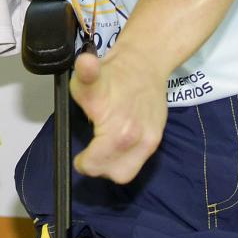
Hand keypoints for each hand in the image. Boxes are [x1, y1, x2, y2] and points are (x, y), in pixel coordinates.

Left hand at [69, 48, 166, 183]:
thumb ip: (84, 74)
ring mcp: (150, 139)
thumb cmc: (111, 74)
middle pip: (116, 174)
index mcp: (118, 129)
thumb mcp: (89, 74)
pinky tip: (116, 144)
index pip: (97, 164)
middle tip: (90, 155)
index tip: (80, 156)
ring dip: (113, 165)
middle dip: (99, 168)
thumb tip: (85, 63)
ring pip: (129, 172)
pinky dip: (125, 157)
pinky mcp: (158, 138)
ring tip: (103, 149)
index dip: (84, 163)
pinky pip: (139, 160)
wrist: (144, 64)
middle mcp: (137, 138)